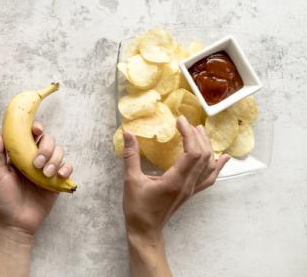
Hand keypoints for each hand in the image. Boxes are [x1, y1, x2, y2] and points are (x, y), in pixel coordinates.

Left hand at [0, 122, 73, 236]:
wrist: (16, 223)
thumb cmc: (4, 199)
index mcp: (22, 155)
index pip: (33, 135)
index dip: (37, 128)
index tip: (37, 130)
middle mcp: (36, 159)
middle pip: (49, 141)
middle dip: (46, 148)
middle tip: (37, 163)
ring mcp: (48, 169)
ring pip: (59, 152)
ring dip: (55, 159)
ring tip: (46, 173)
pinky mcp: (57, 181)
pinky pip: (68, 168)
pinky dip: (66, 168)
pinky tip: (58, 175)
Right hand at [122, 116, 229, 276]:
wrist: (145, 230)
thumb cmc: (137, 208)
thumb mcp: (131, 180)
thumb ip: (131, 156)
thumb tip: (127, 133)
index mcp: (175, 180)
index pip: (192, 153)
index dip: (189, 134)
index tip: (179, 121)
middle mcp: (188, 184)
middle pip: (203, 156)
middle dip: (197, 136)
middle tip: (186, 123)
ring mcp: (191, 189)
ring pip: (209, 165)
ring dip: (207, 146)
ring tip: (200, 131)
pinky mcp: (191, 192)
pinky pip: (210, 178)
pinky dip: (218, 166)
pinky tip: (223, 158)